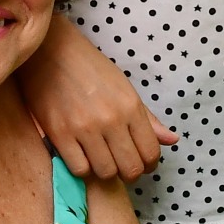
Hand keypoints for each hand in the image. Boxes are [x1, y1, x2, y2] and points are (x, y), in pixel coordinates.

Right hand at [17, 15, 177, 182]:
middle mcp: (111, 120)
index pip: (150, 152)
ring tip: (101, 159)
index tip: (142, 163)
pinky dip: (83, 168)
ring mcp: (84, 129)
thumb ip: (147, 119)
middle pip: (131, 169)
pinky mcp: (59, 134)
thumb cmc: (90, 68)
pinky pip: (79, 169)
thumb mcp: (124, 88)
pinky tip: (82, 156)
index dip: (149, 164)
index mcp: (131, 107)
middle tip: (122, 165)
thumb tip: (173, 141)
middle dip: (130, 172)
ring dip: (106, 171)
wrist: (50, 51)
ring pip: (106, 172)